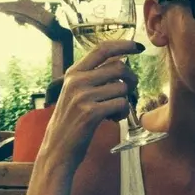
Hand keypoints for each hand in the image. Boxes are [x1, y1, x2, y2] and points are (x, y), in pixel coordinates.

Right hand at [37, 40, 141, 167]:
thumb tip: (121, 64)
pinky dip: (123, 113)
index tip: (137, 47)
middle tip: (130, 90)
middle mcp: (77, 81)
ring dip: (126, 100)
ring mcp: (83, 96)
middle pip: (118, 67)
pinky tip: (114, 119)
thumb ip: (92, 78)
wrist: (57, 149)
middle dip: (131, 79)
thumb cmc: (71, 122)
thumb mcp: (75, 94)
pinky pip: (121, 104)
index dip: (123, 45)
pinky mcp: (91, 113)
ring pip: (122, 87)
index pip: (101, 49)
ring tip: (116, 111)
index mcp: (73, 73)